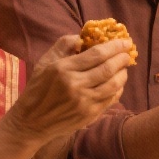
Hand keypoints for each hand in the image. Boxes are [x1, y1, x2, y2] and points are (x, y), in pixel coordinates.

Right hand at [4, 35, 133, 144]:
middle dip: (122, 58)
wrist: (31, 122)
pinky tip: (117, 83)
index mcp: (63, 69)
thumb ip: (64, 45)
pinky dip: (118, 89)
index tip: (125, 41)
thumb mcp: (45, 62)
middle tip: (128, 53)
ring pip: (114, 85)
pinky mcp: (90, 115)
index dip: (115, 46)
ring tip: (123, 67)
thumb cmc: (38, 88)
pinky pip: (111, 99)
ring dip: (123, 74)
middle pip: (108, 68)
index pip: (97, 54)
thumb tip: (85, 37)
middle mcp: (75, 85)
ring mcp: (84, 102)